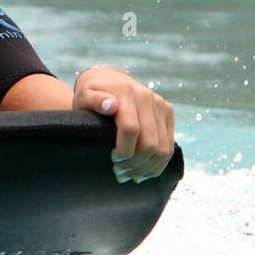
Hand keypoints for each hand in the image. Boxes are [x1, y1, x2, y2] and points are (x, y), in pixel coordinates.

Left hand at [72, 66, 174, 182]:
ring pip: (163, 148)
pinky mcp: (168, 114)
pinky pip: (169, 146)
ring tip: (130, 175)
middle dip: (135, 164)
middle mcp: (149, 98)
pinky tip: (142, 172)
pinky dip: (157, 164)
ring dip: (147, 168)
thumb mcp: (85, 94)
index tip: (113, 161)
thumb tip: (110, 106)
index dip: (123, 151)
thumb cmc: (93, 92)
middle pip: (150, 143)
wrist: (109, 79)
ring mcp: (162, 106)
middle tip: (119, 173)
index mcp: (127, 94)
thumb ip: (94, 100)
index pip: (131, 129)